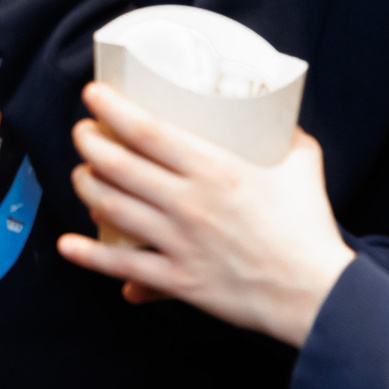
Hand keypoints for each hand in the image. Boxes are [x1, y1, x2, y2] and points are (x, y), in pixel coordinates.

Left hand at [57, 81, 354, 346]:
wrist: (320, 294)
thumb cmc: (310, 225)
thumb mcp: (303, 165)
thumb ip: (287, 136)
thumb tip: (276, 115)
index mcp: (215, 169)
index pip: (146, 131)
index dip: (111, 109)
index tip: (92, 94)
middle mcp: (189, 202)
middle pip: (117, 164)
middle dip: (89, 142)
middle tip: (83, 132)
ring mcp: (180, 242)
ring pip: (111, 207)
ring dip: (85, 186)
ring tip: (82, 173)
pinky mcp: (180, 279)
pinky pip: (124, 265)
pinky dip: (90, 255)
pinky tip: (68, 245)